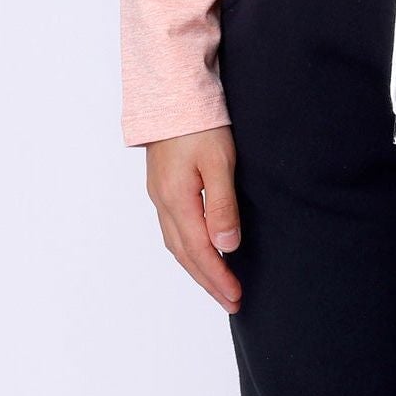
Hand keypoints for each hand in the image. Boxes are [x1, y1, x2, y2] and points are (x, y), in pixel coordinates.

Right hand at [145, 125, 242, 311]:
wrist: (172, 92)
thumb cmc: (200, 123)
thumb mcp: (219, 162)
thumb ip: (222, 205)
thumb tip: (226, 246)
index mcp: (176, 199)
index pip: (199, 251)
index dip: (218, 277)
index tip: (235, 297)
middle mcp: (163, 202)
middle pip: (184, 254)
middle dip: (208, 281)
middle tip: (231, 302)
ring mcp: (159, 195)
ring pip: (176, 244)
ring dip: (197, 268)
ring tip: (218, 285)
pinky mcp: (162, 186)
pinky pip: (173, 230)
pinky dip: (188, 249)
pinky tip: (201, 252)